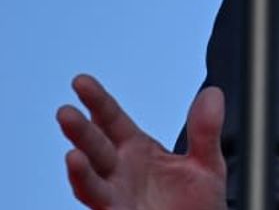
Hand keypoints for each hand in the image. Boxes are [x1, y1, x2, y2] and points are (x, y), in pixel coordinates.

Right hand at [57, 74, 226, 209]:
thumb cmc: (198, 203)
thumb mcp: (207, 163)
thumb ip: (205, 131)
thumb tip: (212, 93)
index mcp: (137, 150)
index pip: (112, 120)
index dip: (97, 101)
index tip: (81, 81)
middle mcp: (120, 171)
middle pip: (96, 147)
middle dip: (81, 131)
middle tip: (66, 112)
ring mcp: (117, 196)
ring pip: (91, 180)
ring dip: (79, 169)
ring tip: (72, 155)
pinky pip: (101, 204)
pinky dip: (91, 192)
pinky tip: (85, 182)